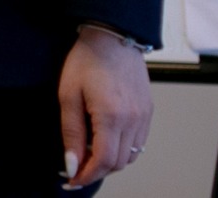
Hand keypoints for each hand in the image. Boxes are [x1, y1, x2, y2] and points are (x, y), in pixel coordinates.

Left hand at [58, 25, 151, 189]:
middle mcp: (133, 120)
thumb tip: (71, 163)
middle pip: (117, 163)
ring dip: (110, 161)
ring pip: (130, 156)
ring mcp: (144, 117)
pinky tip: (105, 140)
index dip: (85, 175)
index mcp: (111, 116)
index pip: (102, 161)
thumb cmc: (87, 60)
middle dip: (96, 171)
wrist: (112, 36)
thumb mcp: (68, 95)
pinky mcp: (148, 111)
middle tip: (76, 169)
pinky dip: (122, 149)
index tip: (71, 180)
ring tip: (89, 153)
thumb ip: (71, 132)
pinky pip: (138, 142)